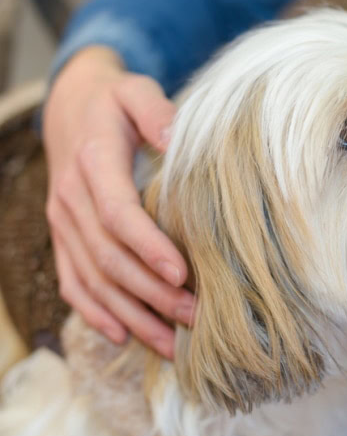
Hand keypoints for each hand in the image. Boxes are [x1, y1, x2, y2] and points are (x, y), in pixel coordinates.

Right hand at [44, 46, 193, 357]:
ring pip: (93, 279)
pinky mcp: (63, 239)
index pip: (118, 213)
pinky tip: (123, 336)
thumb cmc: (116, 103)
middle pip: (109, 257)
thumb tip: (175, 137)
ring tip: (171, 344)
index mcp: (93, 163)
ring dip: (131, 314)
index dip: (148, 246)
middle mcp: (71, 199)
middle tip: (194, 317)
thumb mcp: (135, 90)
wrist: (71, 109)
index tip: (182, 274)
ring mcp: (63, 223)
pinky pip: (73, 283)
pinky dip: (96, 313)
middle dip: (150, 293)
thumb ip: (154, 108)